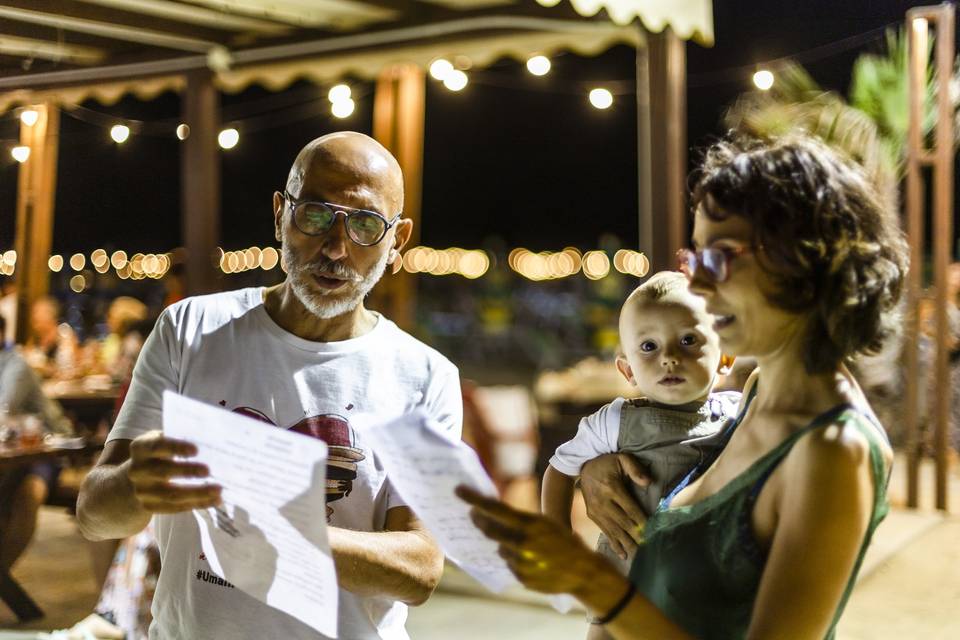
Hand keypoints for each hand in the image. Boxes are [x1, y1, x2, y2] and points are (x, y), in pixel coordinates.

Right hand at [127, 430, 220, 513]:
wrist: (138, 478)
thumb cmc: (161, 453)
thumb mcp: (164, 441)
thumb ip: (181, 439)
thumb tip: (211, 444)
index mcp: (141, 448)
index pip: (157, 446)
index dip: (176, 448)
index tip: (196, 450)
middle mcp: (137, 470)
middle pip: (163, 472)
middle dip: (188, 471)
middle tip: (208, 471)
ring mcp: (142, 491)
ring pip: (171, 494)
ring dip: (198, 493)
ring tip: (218, 490)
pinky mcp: (150, 507)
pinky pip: (176, 508)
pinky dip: (198, 504)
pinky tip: (215, 500)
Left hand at [456, 485, 616, 596]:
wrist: (584, 571)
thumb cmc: (564, 541)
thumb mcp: (545, 523)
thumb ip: (520, 521)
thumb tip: (491, 513)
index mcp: (530, 524)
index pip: (495, 508)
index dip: (474, 499)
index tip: (458, 491)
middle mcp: (522, 543)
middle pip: (489, 530)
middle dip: (479, 521)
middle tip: (473, 515)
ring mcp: (521, 562)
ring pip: (500, 549)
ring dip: (504, 544)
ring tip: (523, 545)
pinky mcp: (521, 578)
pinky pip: (510, 565)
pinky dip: (515, 560)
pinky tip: (532, 560)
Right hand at [580, 453, 648, 558]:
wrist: (583, 467)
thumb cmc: (607, 463)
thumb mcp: (622, 459)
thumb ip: (635, 469)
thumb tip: (648, 482)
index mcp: (612, 488)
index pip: (630, 509)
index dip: (642, 522)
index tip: (653, 533)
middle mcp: (602, 502)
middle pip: (623, 523)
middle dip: (637, 537)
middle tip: (650, 549)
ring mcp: (596, 511)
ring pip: (614, 531)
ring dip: (627, 544)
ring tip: (639, 556)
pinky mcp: (592, 516)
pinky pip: (605, 532)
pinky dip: (614, 544)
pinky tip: (623, 555)